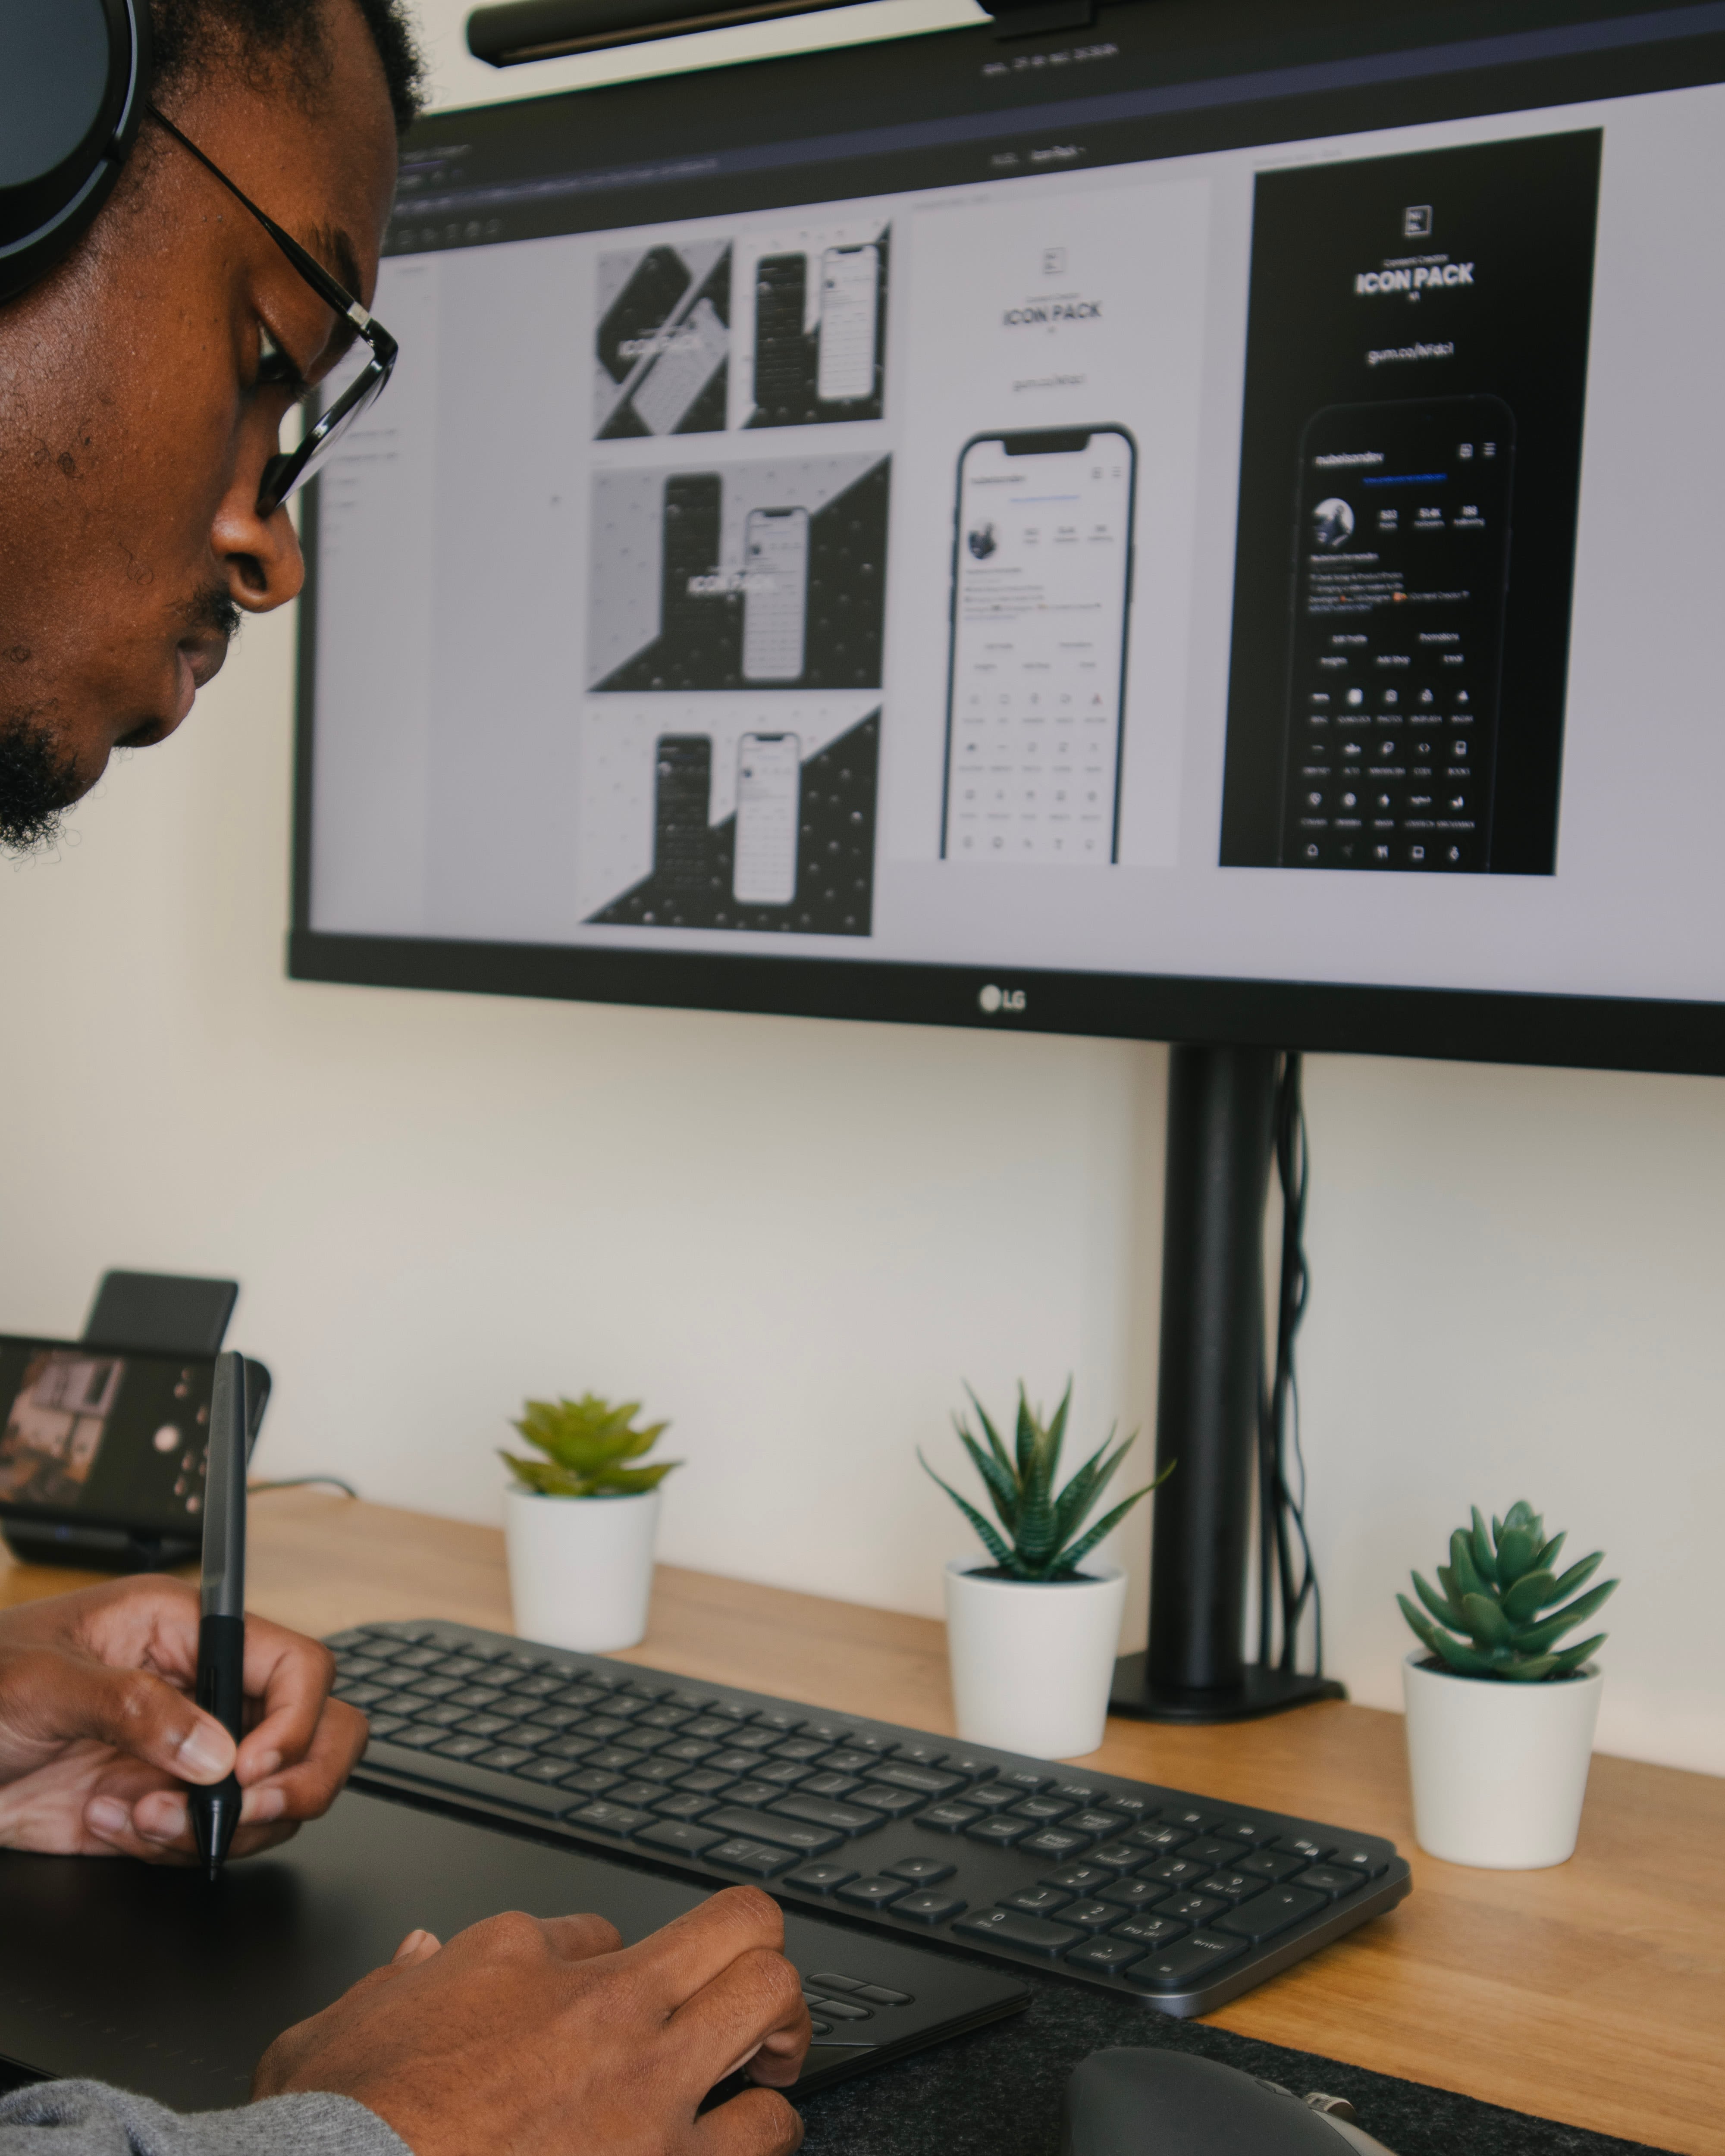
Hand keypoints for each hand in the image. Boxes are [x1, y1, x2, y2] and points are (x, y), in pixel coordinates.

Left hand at [0, 1575, 365, 1862]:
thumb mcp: (43, 1681)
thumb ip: (135, 1708)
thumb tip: (214, 1752)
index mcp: (188, 1632)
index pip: (296, 1666)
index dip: (294, 1720)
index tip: (248, 1769)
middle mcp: (204, 1690)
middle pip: (316, 1731)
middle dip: (297, 1782)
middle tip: (245, 1813)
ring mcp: (189, 1754)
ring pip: (273, 1797)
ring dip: (219, 1826)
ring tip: (140, 1819)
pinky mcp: (164, 1807)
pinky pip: (213, 1839)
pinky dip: (174, 1849)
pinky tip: (111, 1822)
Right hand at [254, 1884, 809, 2155]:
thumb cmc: (336, 2133)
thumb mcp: (333, 2033)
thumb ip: (388, 1986)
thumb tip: (420, 1955)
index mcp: (516, 1961)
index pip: (602, 1927)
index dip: (605, 1963)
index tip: (601, 1998)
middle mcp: (601, 2012)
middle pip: (736, 1927)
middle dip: (752, 1952)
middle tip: (750, 1992)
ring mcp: (647, 2094)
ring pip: (771, 2009)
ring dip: (774, 2040)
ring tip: (765, 2068)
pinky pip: (764, 2132)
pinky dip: (762, 2132)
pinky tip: (743, 2142)